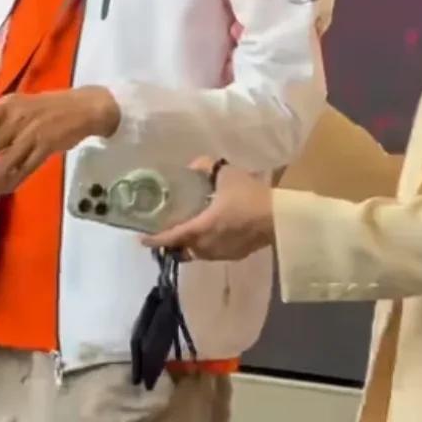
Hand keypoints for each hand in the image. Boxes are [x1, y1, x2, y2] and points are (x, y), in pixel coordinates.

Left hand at [0, 86, 119, 197]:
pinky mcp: (46, 148)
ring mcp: (33, 135)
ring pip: (9, 161)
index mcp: (10, 106)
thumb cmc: (47, 107)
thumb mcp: (21, 106)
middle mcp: (18, 120)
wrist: (82, 108)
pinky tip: (6, 189)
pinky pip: (27, 168)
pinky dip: (16, 180)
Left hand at [143, 164, 274, 260]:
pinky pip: (214, 253)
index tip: (142, 239)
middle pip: (183, 250)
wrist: (280, 218)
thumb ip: (206, 167)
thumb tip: (194, 166)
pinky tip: (215, 234)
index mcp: (201, 228)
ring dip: (191, 246)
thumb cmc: (250, 197)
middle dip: (173, 244)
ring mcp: (222, 253)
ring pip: (199, 254)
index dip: (155, 239)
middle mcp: (208, 245)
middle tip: (168, 232)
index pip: (172, 237)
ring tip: (191, 233)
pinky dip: (208, 246)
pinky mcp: (236, 255)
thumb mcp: (227, 174)